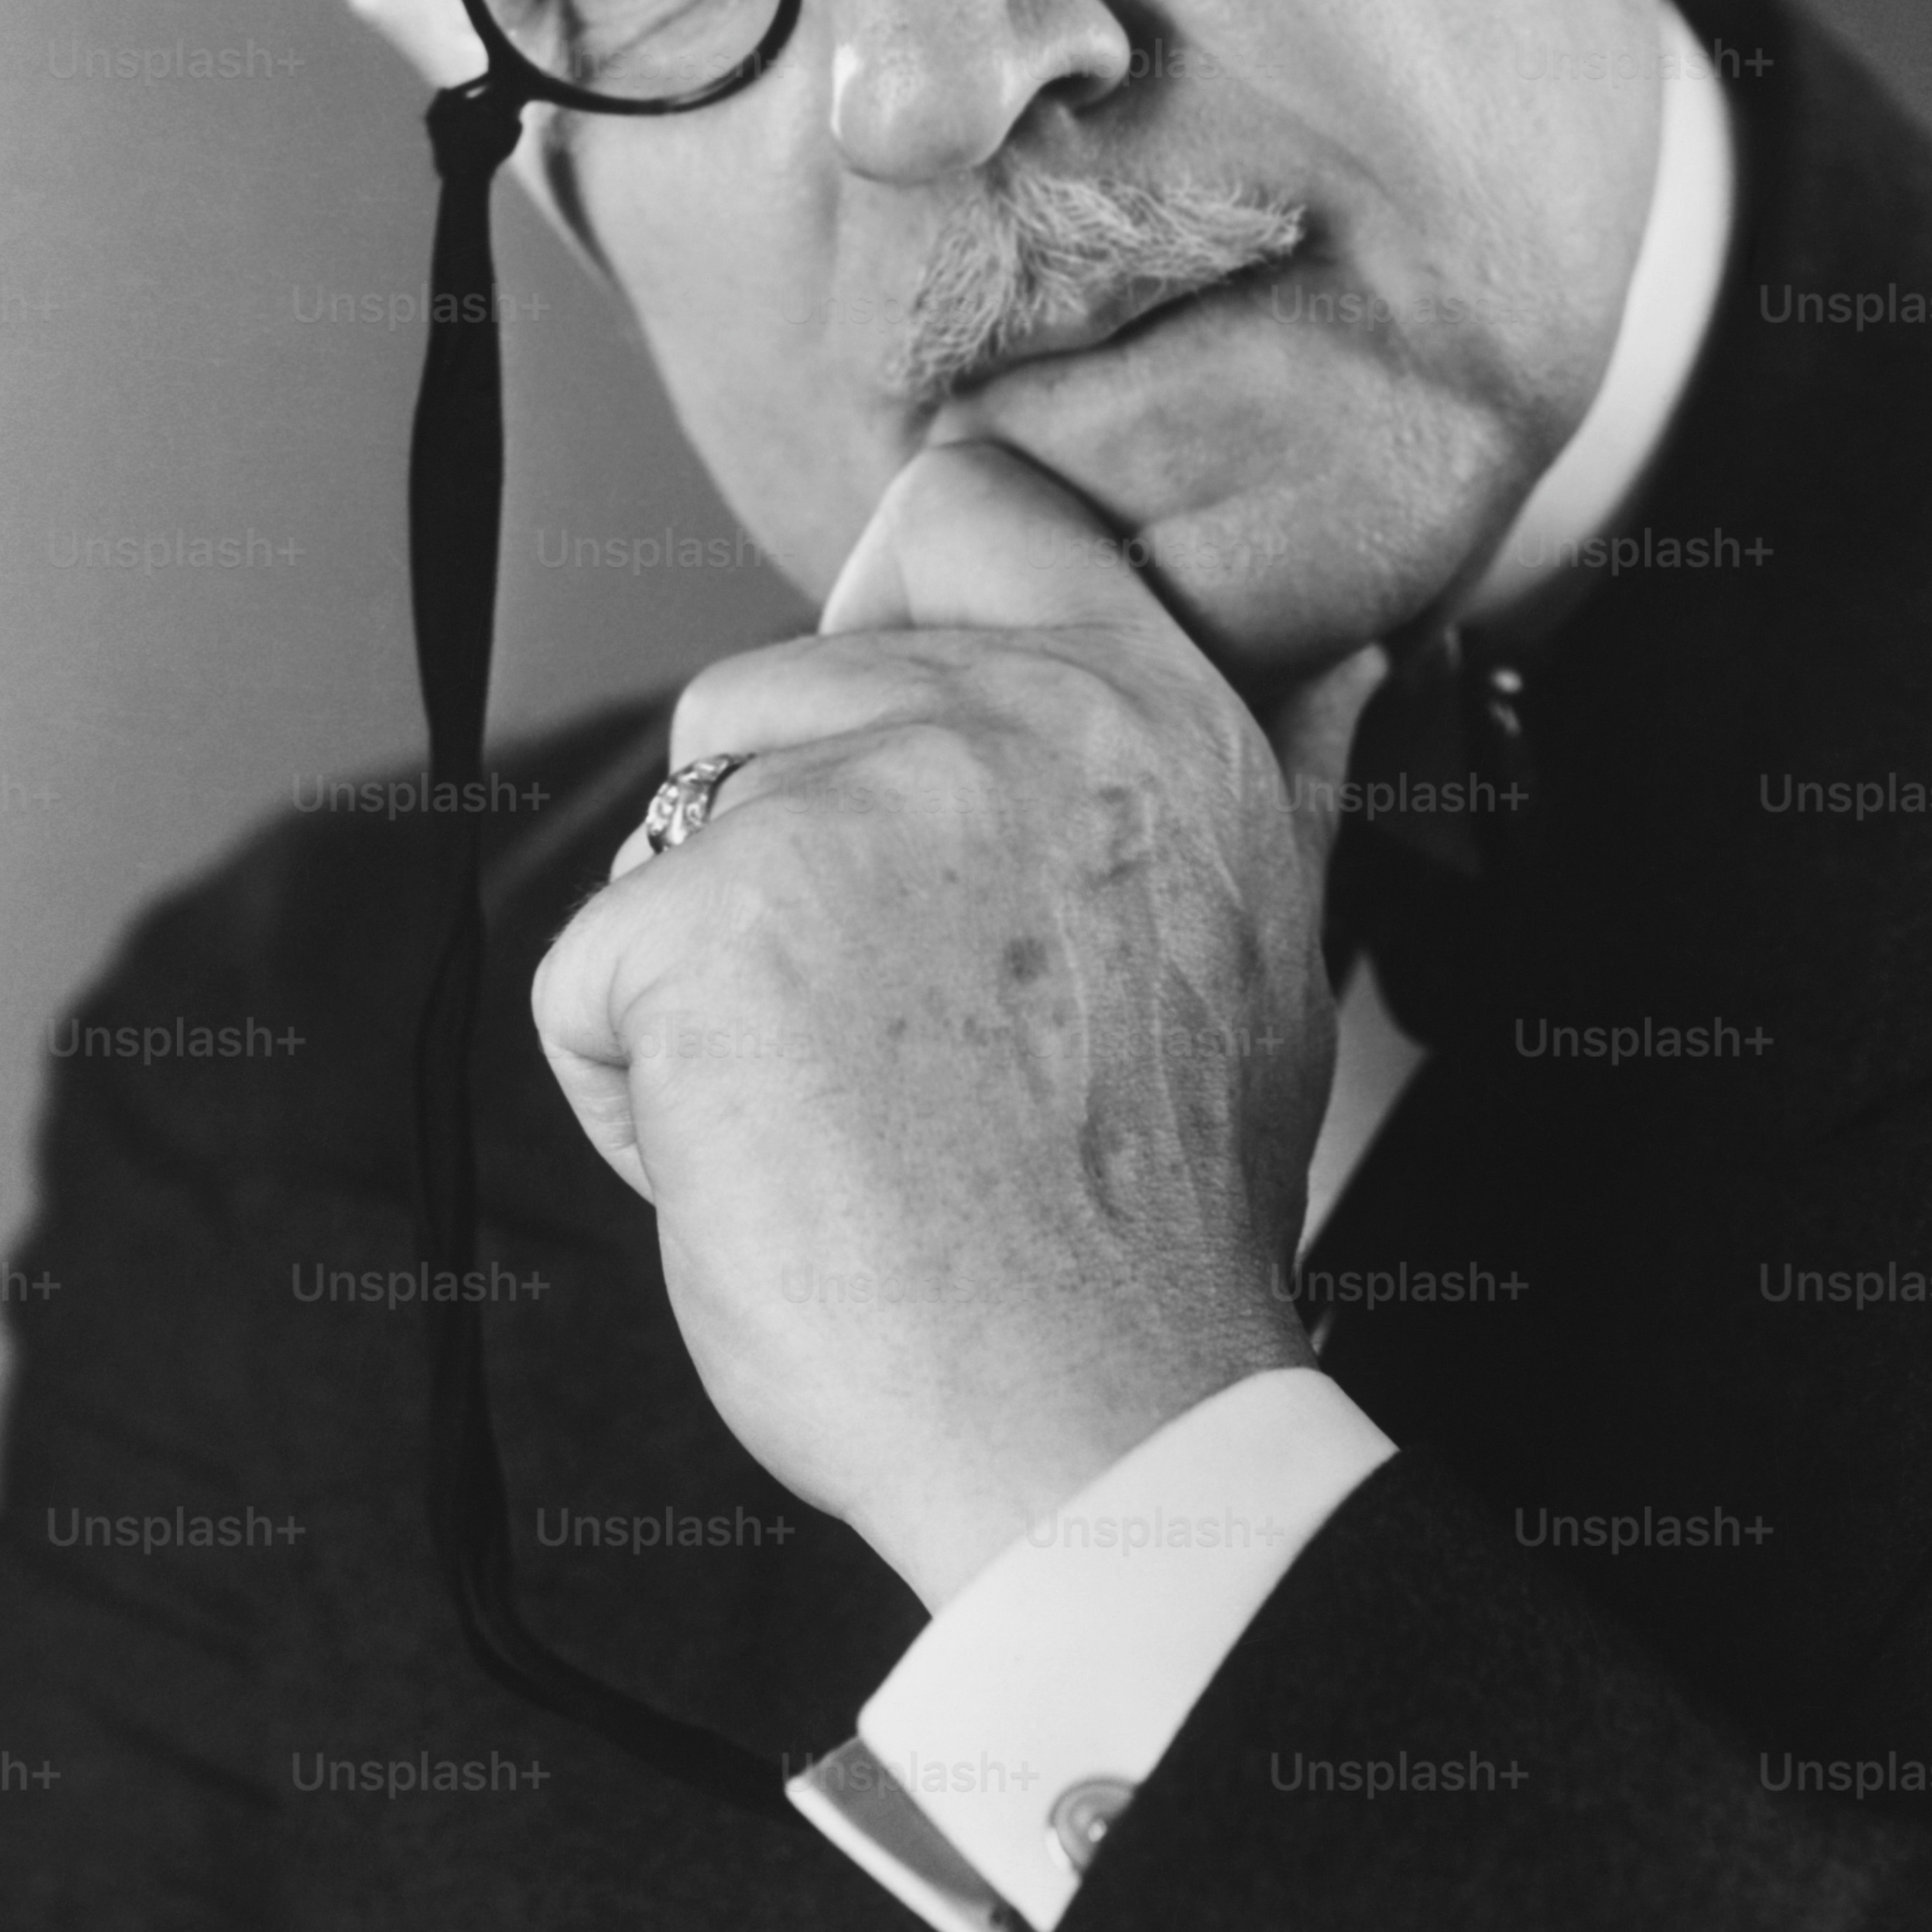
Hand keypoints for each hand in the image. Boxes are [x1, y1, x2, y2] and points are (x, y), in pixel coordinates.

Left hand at [530, 439, 1384, 1608]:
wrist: (1093, 1416)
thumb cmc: (1160, 1221)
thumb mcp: (1272, 951)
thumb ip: (1281, 771)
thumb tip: (1339, 650)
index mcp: (1144, 711)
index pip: (976, 516)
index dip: (896, 595)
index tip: (879, 718)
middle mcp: (1002, 717)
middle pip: (770, 693)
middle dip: (780, 856)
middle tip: (891, 1036)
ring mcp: (845, 803)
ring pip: (674, 834)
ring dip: (712, 976)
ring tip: (836, 1112)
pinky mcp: (708, 913)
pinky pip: (591, 975)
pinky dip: (635, 1091)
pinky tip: (761, 1169)